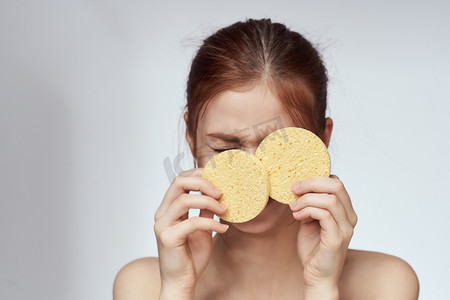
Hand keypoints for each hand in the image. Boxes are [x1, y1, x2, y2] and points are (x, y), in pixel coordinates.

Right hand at [154, 168, 228, 298]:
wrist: (182, 282)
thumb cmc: (191, 256)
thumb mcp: (203, 227)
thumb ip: (206, 210)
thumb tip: (220, 192)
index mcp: (169, 208)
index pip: (180, 180)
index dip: (199, 175)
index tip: (219, 180)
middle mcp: (162, 213)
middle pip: (178, 182)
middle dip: (202, 182)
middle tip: (221, 191)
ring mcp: (162, 225)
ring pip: (184, 199)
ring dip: (209, 201)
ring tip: (224, 210)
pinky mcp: (167, 238)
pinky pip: (192, 222)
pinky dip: (211, 223)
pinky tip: (222, 229)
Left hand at [289, 175, 357, 295]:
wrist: (316, 275)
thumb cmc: (313, 248)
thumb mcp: (309, 220)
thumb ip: (309, 204)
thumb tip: (298, 188)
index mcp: (345, 211)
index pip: (336, 183)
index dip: (316, 178)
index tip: (297, 185)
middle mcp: (350, 217)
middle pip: (337, 185)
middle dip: (311, 183)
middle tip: (294, 189)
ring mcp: (346, 228)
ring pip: (330, 199)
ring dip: (306, 199)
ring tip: (294, 208)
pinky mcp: (337, 238)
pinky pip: (325, 215)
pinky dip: (308, 210)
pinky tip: (297, 216)